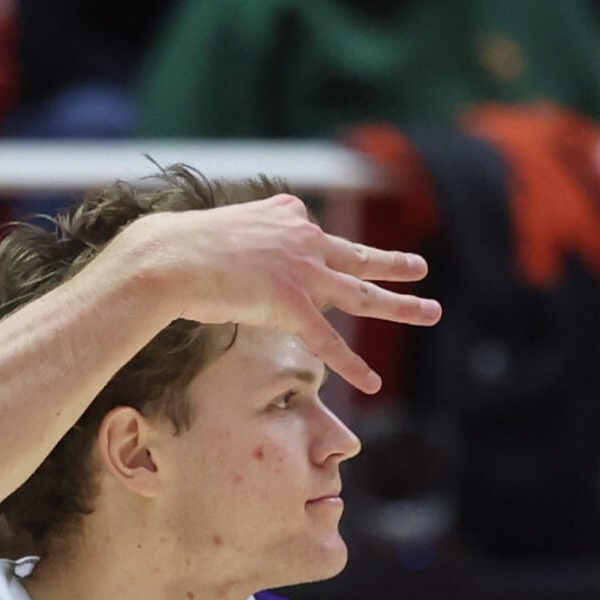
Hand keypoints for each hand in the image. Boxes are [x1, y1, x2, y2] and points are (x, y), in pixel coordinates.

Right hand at [109, 193, 439, 394]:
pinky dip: (351, 365)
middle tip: (421, 270)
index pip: (317, 239)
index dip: (318, 256)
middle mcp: (304, 238)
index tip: (320, 263)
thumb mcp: (227, 230)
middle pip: (358, 257)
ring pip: (361, 293)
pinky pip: (329, 341)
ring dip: (400, 305)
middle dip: (393, 265)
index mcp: (288, 216)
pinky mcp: (291, 303)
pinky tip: (371, 383)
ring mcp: (302, 271)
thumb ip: (251, 239)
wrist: (168, 257)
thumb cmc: (183, 248)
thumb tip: (248, 258)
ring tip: (431, 312)